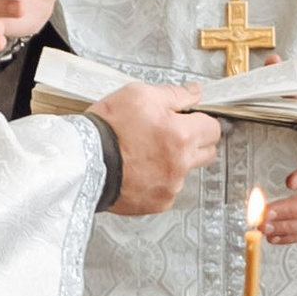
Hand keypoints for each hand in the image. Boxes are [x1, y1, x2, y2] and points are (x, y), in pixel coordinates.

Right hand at [98, 81, 221, 218]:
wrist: (83, 161)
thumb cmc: (107, 129)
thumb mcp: (139, 95)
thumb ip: (174, 94)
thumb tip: (194, 93)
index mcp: (181, 136)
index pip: (213, 129)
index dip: (200, 120)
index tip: (190, 120)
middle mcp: (180, 164)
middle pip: (206, 152)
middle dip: (194, 141)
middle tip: (169, 133)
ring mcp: (170, 186)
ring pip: (184, 171)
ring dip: (173, 162)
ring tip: (145, 152)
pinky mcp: (157, 203)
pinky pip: (167, 189)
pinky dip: (157, 180)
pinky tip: (138, 169)